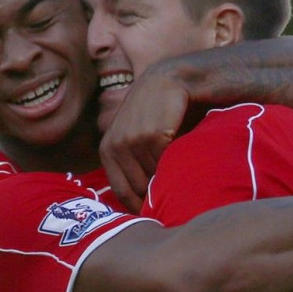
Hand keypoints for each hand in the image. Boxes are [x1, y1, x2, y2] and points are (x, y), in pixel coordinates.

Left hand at [99, 66, 189, 211]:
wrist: (175, 79)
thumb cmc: (162, 114)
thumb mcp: (139, 137)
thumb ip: (136, 164)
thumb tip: (145, 204)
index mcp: (108, 149)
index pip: (121, 191)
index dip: (139, 206)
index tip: (155, 212)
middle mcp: (115, 145)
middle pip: (138, 188)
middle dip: (155, 195)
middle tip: (174, 198)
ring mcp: (132, 139)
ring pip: (152, 177)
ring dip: (168, 180)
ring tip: (182, 177)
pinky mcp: (151, 134)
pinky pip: (164, 164)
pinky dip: (175, 166)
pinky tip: (185, 159)